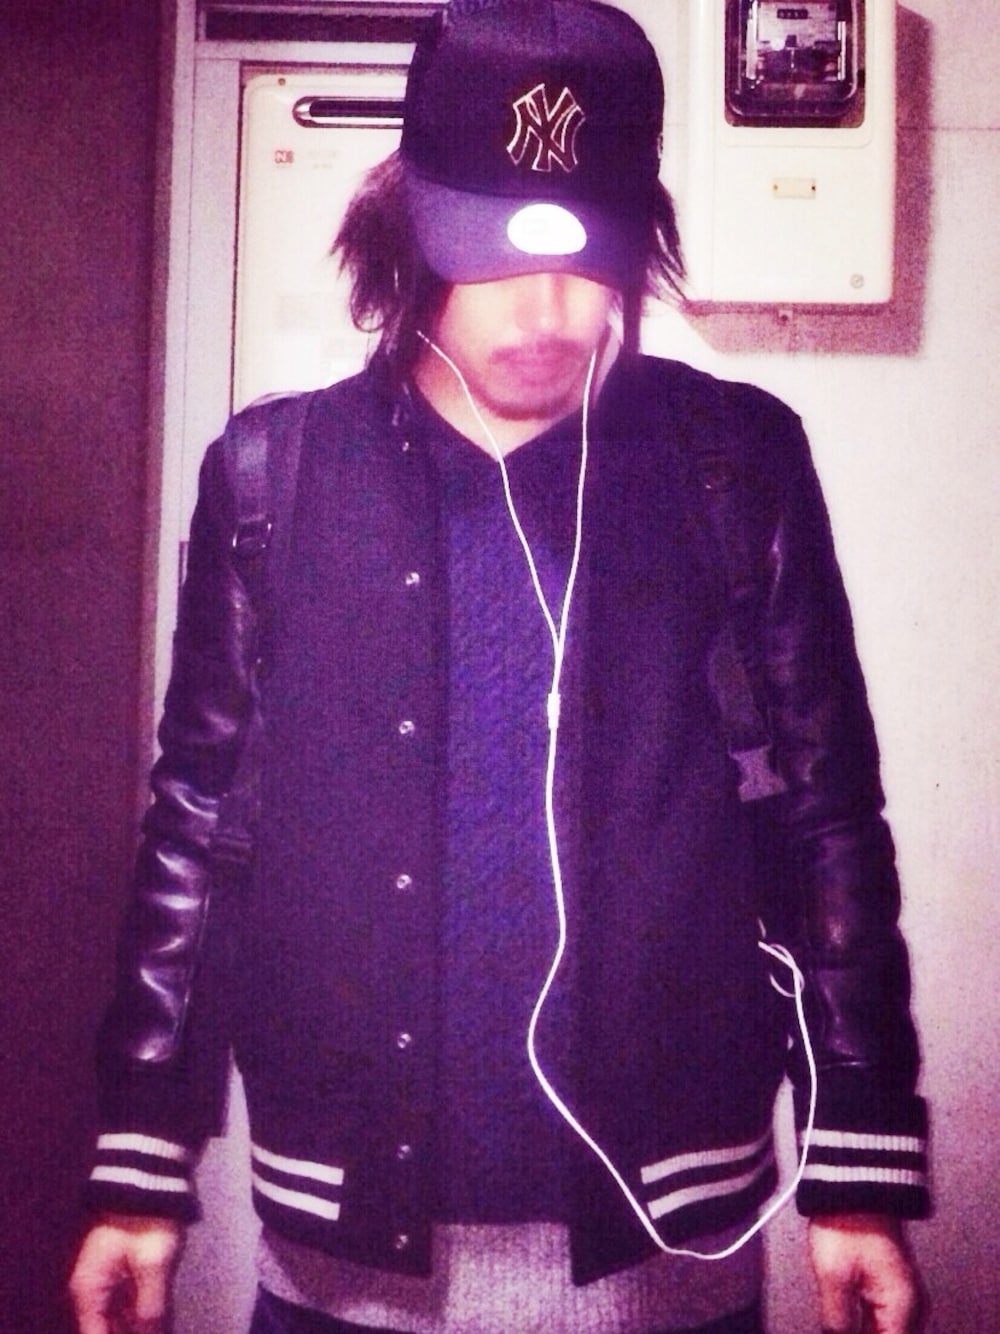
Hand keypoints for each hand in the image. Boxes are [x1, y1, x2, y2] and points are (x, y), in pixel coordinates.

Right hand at [69, 1214, 183, 1333]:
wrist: (145, 1176)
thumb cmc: (146, 1218)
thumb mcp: (153, 1264)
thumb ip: (150, 1308)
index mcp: (88, 1292)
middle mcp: (88, 1289)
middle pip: (105, 1330)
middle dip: (132, 1332)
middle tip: (157, 1328)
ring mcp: (101, 1278)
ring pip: (115, 1318)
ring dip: (136, 1325)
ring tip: (158, 1323)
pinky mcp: (116, 1268)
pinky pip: (123, 1302)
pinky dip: (137, 1312)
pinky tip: (157, 1317)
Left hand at [807, 1213, 923, 1333]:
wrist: (855, 1187)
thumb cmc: (848, 1220)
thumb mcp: (834, 1275)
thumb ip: (837, 1319)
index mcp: (902, 1307)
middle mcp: (909, 1306)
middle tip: (837, 1328)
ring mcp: (900, 1296)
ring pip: (882, 1331)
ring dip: (860, 1330)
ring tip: (838, 1325)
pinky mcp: (889, 1286)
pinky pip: (879, 1320)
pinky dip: (862, 1325)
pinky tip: (844, 1321)